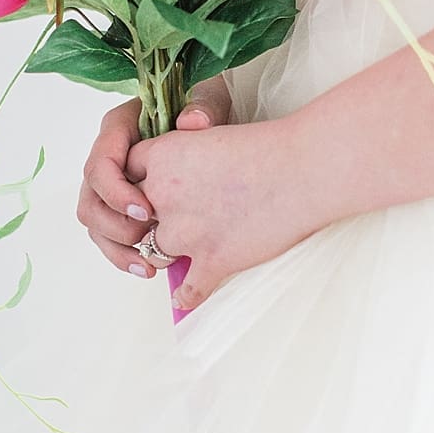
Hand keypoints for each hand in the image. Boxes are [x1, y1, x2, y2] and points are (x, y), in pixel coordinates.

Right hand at [77, 80, 231, 277]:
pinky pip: (110, 234)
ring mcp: (112, 183)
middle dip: (115, 226)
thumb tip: (193, 122)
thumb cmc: (203, 103)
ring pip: (95, 222)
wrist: (210, 118)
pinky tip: (148, 269)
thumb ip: (202, 108)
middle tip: (148, 239)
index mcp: (118, 129)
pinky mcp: (122, 204)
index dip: (116, 192)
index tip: (146, 211)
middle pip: (89, 198)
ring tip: (148, 266)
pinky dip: (124, 255)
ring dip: (116, 248)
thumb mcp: (207, 98)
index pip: (100, 164)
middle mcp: (107, 158)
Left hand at [124, 110, 325, 311]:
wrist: (307, 170)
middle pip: (134, 216)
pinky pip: (187, 289)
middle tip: (170, 219)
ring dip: (170, 251)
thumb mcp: (214, 136)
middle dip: (149, 219)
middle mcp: (163, 196)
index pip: (126, 174)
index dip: (140, 182)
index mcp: (163, 156)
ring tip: (188, 248)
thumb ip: (185, 156)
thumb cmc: (272, 148)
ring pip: (154, 251)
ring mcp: (186, 232)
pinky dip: (187, 295)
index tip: (155, 187)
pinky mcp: (211, 260)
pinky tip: (187, 296)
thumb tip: (176, 180)